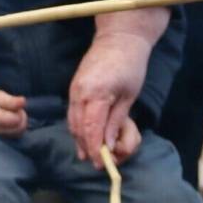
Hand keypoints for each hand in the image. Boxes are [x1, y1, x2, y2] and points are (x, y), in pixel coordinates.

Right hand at [0, 86, 28, 138]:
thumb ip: (11, 101)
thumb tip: (23, 102)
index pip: (18, 119)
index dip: (19, 110)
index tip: (13, 104)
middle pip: (21, 127)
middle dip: (21, 116)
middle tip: (13, 108)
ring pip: (20, 132)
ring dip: (20, 122)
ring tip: (11, 113)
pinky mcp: (2, 139)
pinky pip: (17, 135)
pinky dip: (18, 127)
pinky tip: (11, 120)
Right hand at [68, 9, 165, 164]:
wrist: (119, 39)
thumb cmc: (130, 66)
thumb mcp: (129, 96)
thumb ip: (115, 121)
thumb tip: (108, 145)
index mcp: (96, 94)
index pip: (91, 129)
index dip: (95, 149)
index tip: (100, 164)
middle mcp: (79, 92)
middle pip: (78, 128)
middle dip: (87, 147)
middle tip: (97, 163)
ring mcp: (73, 89)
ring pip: (72, 121)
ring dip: (80, 139)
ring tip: (89, 154)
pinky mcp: (73, 87)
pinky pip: (72, 112)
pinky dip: (78, 126)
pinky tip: (85, 136)